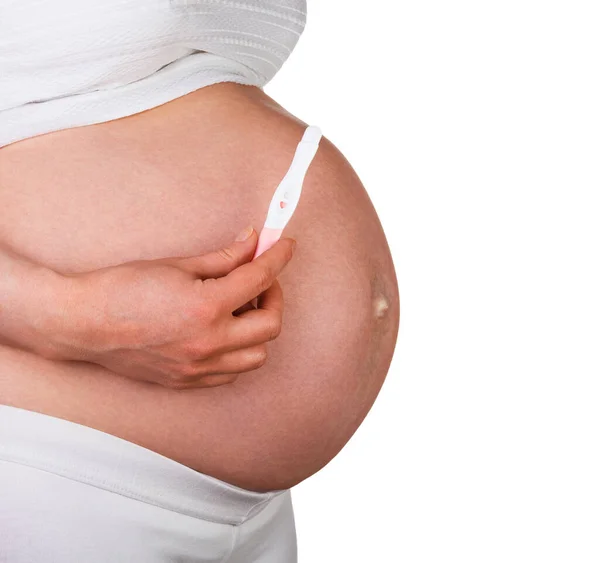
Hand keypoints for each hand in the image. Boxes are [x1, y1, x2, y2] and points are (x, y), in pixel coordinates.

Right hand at [47, 227, 295, 388]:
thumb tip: (253, 242)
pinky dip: (238, 351)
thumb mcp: (178, 264)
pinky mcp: (188, 381)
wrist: (83, 322)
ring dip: (258, 328)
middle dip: (274, 296)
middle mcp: (208, 343)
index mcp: (205, 308)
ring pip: (257, 355)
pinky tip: (223, 332)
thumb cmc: (123, 288)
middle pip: (271, 325)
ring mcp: (199, 367)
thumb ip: (224, 257)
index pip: (259, 279)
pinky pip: (232, 372)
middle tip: (259, 280)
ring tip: (239, 308)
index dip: (277, 258)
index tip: (285, 247)